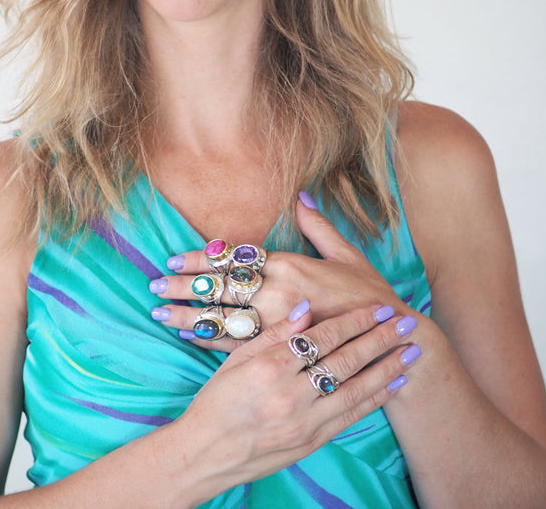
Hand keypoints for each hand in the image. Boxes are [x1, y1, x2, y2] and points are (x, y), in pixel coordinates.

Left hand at [149, 194, 404, 348]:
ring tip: (159, 312)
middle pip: (220, 286)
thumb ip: (318, 226)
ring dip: (188, 314)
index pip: (235, 257)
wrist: (391, 339)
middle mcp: (279, 292)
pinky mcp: (282, 350)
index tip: (174, 255)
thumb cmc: (368, 296)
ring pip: (223, 317)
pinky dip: (211, 341)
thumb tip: (301, 196)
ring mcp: (278, 323)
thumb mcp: (346, 254)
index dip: (201, 257)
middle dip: (183, 285)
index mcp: (291, 264)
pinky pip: (239, 346)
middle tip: (153, 284)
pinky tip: (189, 336)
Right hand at [172, 300, 420, 497]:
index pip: (323, 337)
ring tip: (410, 351)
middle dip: (379, 338)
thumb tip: (305, 307)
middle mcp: (293, 393)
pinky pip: (350, 416)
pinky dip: (374, 398)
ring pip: (356, 388)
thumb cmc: (218, 400)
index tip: (377, 306)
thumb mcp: (237, 358)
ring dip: (386, 367)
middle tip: (406, 322)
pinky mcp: (313, 441)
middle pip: (346, 359)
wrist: (207, 453)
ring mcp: (305, 420)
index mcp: (271, 366)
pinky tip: (392, 384)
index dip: (354, 320)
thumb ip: (274, 333)